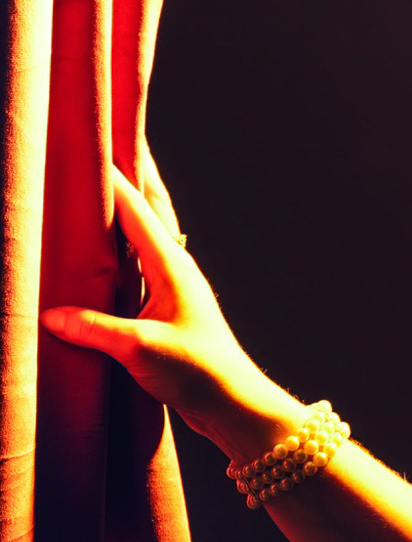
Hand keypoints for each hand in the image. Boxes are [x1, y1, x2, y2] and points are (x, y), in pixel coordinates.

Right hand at [40, 167, 285, 447]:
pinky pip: (139, 262)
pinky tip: (110, 244)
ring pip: (146, 234)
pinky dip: (124, 242)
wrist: (232, 403)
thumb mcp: (139, 349)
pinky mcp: (165, 308)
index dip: (113, 177)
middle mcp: (174, 268)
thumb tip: (49, 314)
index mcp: (172, 266)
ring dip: (130, 204)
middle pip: (151, 210)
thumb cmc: (197, 373)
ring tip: (111, 176)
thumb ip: (94, 328)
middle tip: (118, 137)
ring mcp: (171, 287)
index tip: (92, 143)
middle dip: (134, 175)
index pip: (136, 210)